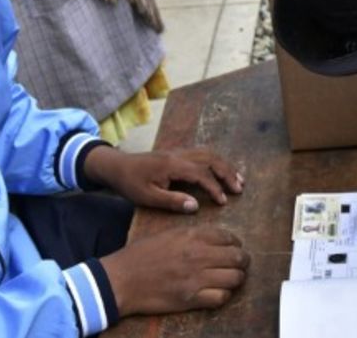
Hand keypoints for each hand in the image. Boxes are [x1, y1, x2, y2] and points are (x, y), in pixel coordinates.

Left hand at [84, 146, 244, 212]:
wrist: (116, 166)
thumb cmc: (130, 183)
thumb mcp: (147, 197)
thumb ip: (172, 201)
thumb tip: (195, 206)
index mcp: (172, 165)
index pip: (201, 173)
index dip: (215, 187)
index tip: (224, 201)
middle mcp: (179, 154)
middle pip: (211, 158)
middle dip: (228, 173)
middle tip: (240, 188)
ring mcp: (179, 151)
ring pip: (209, 153)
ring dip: (225, 165)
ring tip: (238, 179)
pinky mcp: (178, 152)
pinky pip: (203, 153)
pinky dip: (217, 161)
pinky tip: (222, 170)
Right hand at [101, 226, 248, 315]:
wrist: (121, 280)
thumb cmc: (140, 255)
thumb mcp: (167, 234)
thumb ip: (192, 234)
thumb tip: (214, 238)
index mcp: (192, 236)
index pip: (229, 237)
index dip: (235, 243)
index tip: (234, 248)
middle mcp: (198, 255)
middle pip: (238, 257)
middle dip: (242, 261)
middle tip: (239, 265)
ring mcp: (196, 278)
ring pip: (235, 278)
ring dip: (236, 279)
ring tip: (231, 279)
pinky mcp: (191, 299)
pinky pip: (221, 297)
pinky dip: (223, 295)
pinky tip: (217, 293)